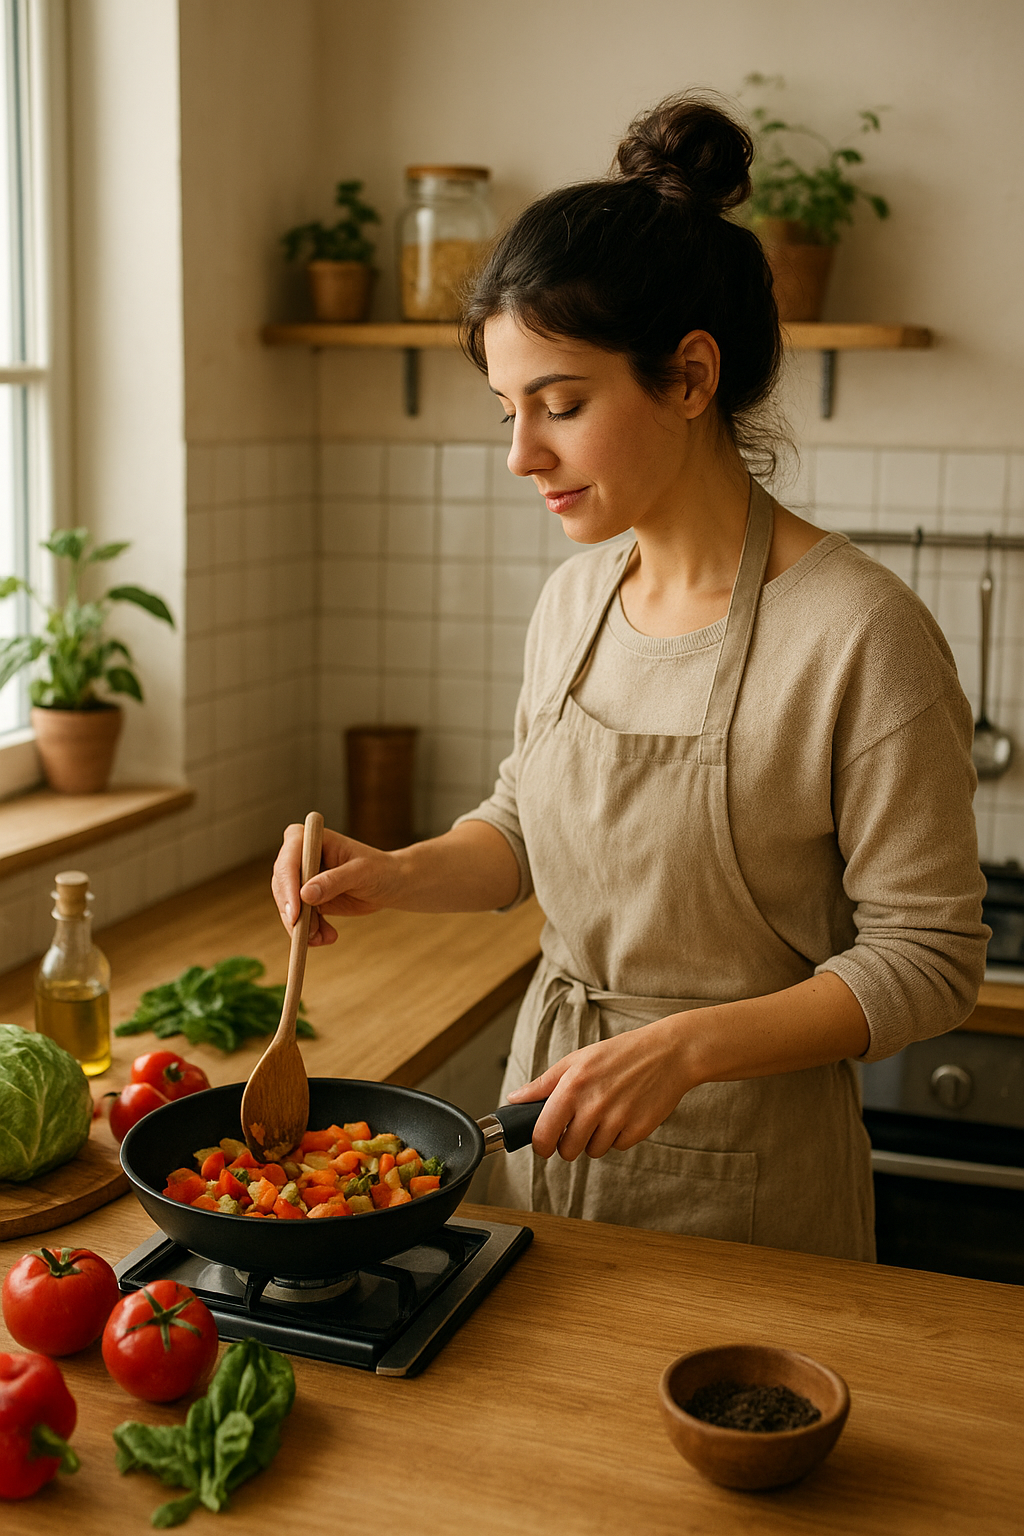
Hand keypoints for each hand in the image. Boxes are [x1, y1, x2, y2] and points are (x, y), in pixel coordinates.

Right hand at [271, 825, 402, 945]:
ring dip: (302, 927)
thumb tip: (305, 894)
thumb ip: (334, 881)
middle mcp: (302, 856)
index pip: (289, 859)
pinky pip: (299, 918)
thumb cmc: (380, 869)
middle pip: (282, 884)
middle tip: (307, 934)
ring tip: (323, 938)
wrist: (390, 883)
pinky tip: (326, 937)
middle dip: (292, 913)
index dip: (287, 885)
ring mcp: (303, 878)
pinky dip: (309, 931)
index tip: (295, 913)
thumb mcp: (361, 873)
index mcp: (312, 838)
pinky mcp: (307, 898)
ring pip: (288, 905)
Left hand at [507, 1015, 694, 1160]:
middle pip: (568, 1150)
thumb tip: (515, 1099)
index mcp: (572, 1087)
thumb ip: (543, 1083)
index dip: (541, 1145)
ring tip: (606, 1113)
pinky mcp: (638, 1130)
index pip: (543, 1134)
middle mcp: (593, 1105)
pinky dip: (618, 1136)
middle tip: (580, 1124)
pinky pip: (617, 1147)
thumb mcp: (577, 1060)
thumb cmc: (620, 1054)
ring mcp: (617, 1119)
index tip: (545, 1144)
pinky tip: (625, 1113)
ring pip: (593, 1151)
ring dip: (595, 1139)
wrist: (668, 1053)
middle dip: (570, 1142)